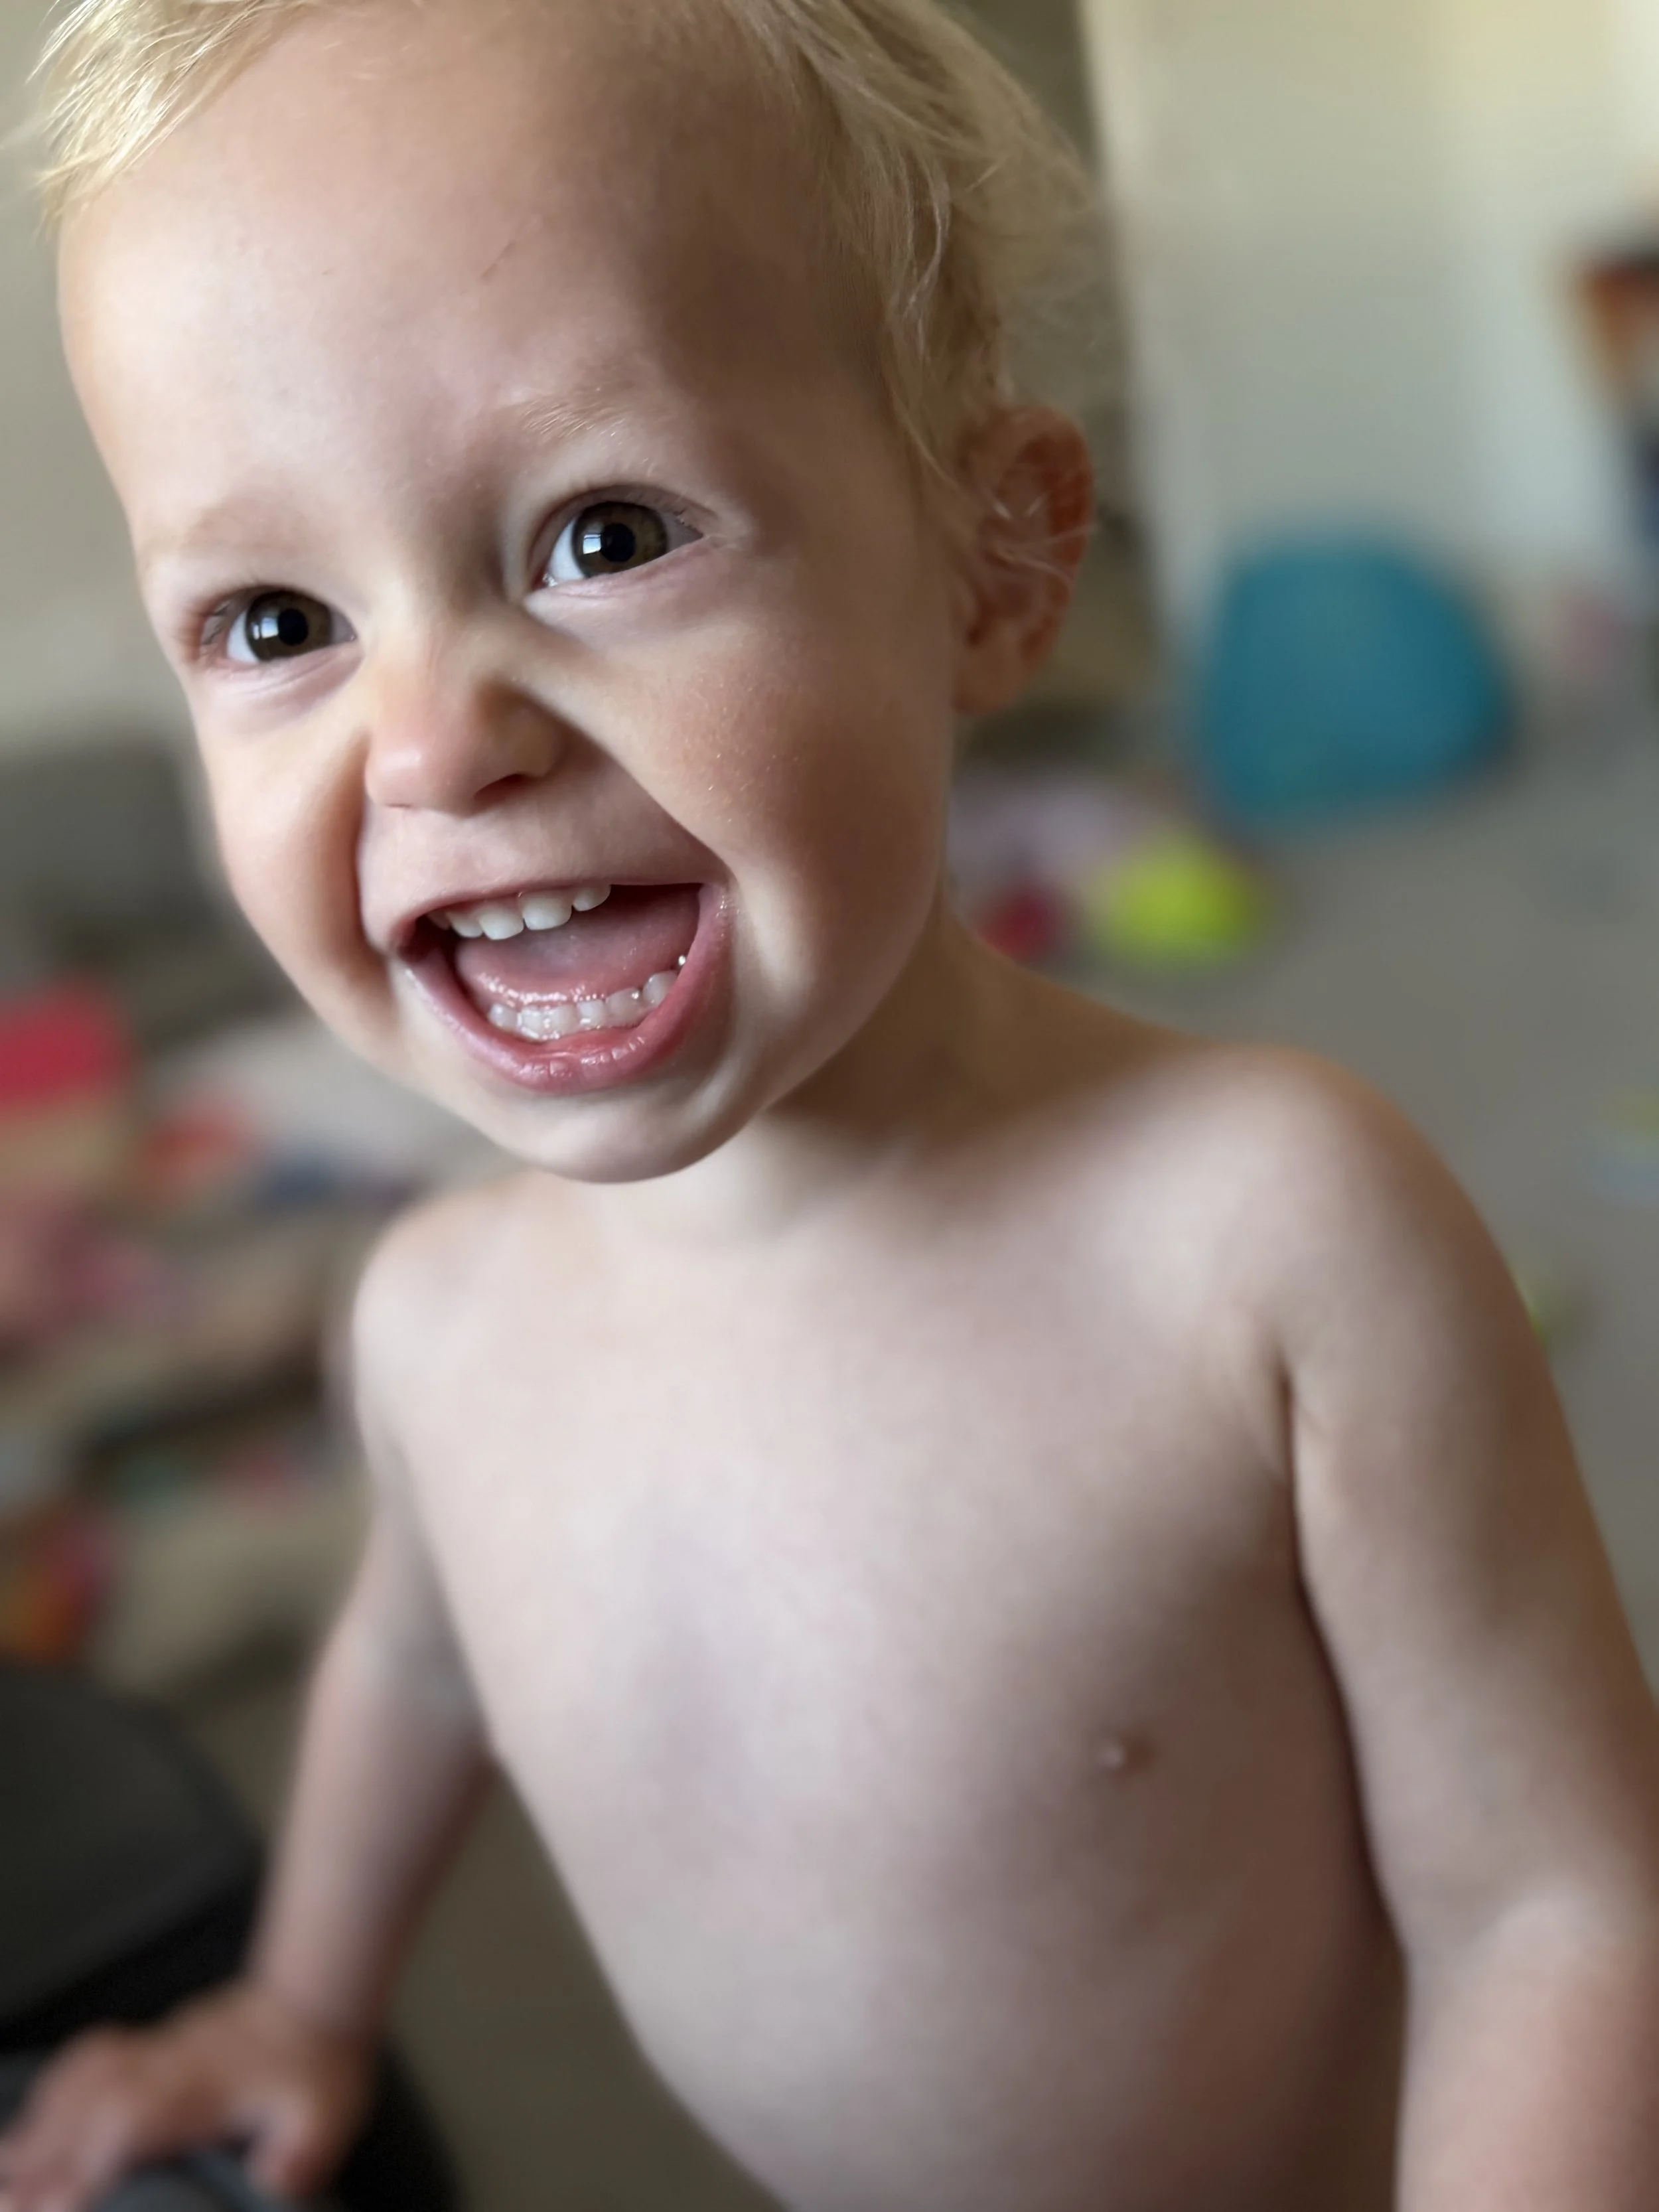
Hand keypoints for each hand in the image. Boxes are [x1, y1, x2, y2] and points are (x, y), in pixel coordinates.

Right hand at [0, 1982, 374, 2210]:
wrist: (314, 2003)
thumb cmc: (315, 2070)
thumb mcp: (324, 2116)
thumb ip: (298, 2154)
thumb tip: (272, 2179)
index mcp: (196, 2090)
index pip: (125, 2121)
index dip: (87, 2159)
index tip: (55, 2200)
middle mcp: (162, 2068)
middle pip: (84, 2105)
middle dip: (40, 2153)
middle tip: (8, 2199)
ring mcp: (151, 2053)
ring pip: (78, 2082)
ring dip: (39, 2125)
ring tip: (6, 2171)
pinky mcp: (148, 2049)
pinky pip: (86, 2062)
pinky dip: (54, 2091)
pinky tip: (37, 2121)